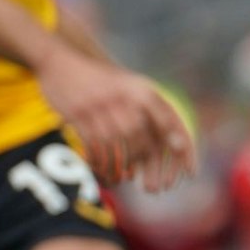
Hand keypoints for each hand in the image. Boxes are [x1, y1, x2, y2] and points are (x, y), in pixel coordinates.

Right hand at [38, 49, 193, 191]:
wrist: (60, 62)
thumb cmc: (101, 81)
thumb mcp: (129, 85)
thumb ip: (150, 109)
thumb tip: (175, 145)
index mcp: (141, 88)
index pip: (169, 118)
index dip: (180, 145)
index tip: (188, 170)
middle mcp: (124, 95)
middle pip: (142, 137)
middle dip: (148, 166)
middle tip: (153, 188)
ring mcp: (100, 104)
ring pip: (117, 144)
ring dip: (121, 166)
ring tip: (121, 179)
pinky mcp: (78, 113)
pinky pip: (93, 145)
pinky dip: (99, 162)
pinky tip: (101, 170)